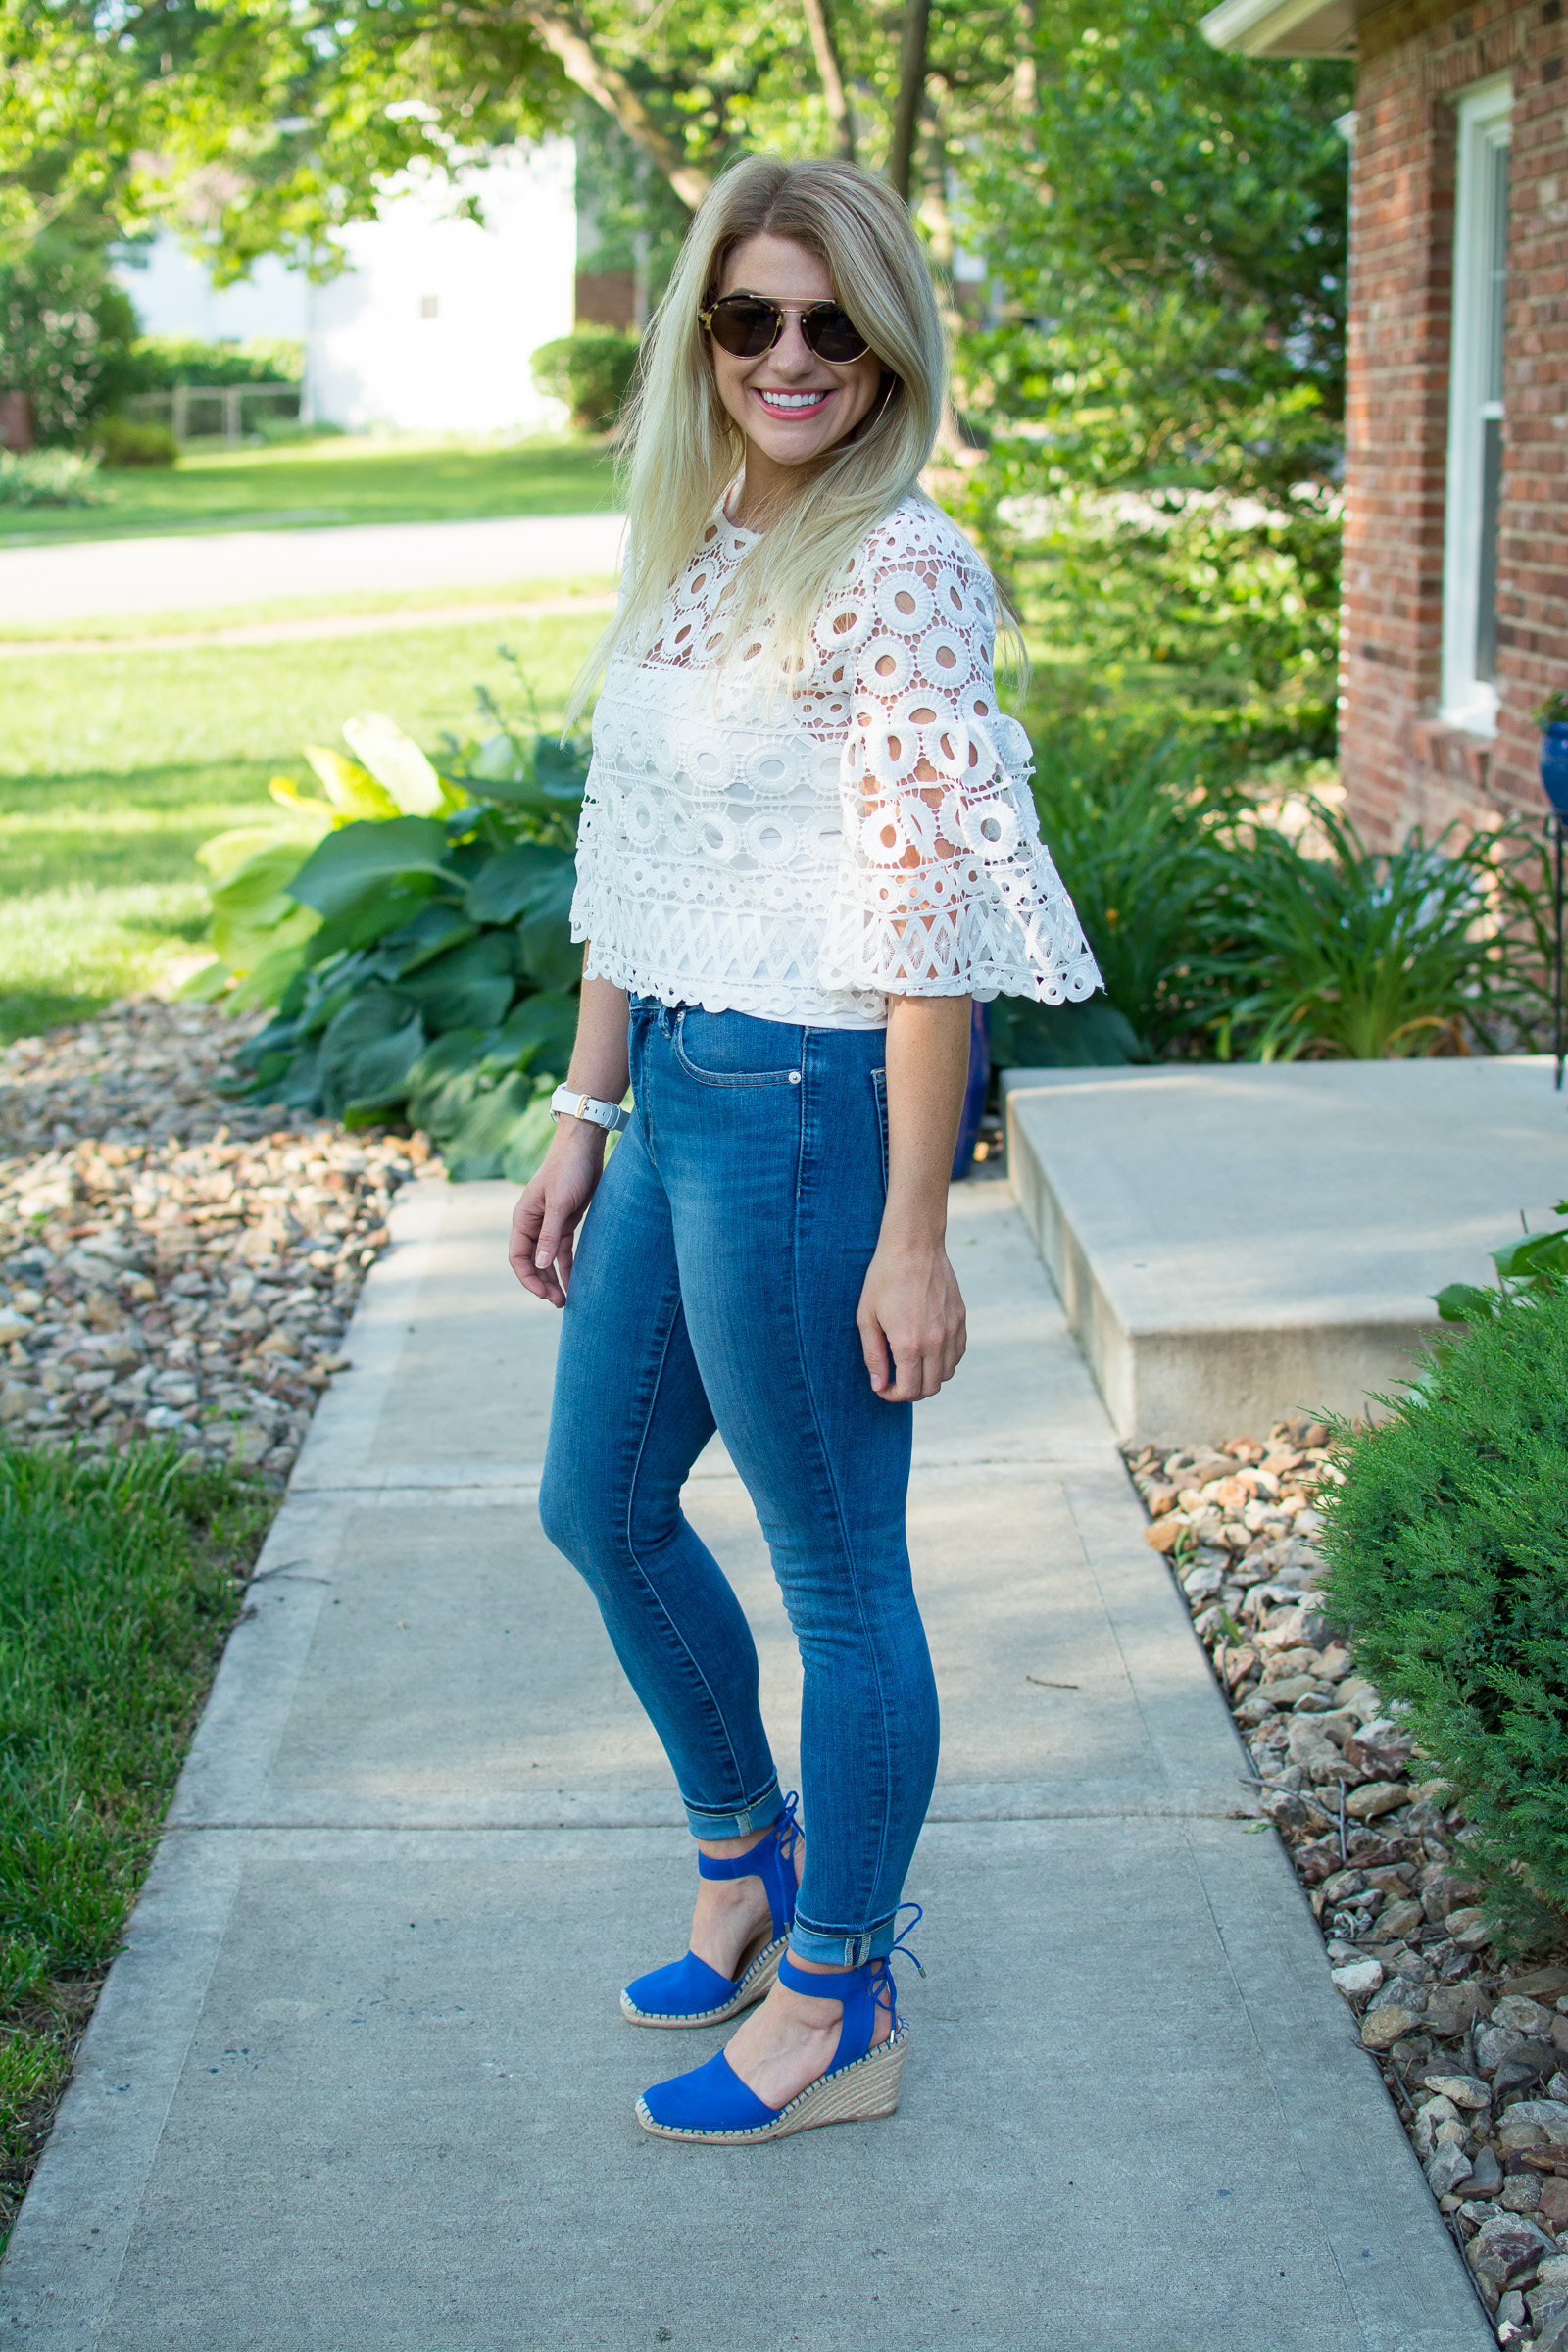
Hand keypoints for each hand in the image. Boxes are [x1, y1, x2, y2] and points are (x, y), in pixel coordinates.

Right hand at [508, 1121, 606, 1307]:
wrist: (584, 1148)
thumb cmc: (567, 1170)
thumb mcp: (558, 1204)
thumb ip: (549, 1235)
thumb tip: (539, 1265)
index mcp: (523, 1219)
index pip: (518, 1257)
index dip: (528, 1278)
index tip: (543, 1294)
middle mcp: (533, 1224)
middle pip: (533, 1262)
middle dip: (543, 1283)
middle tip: (559, 1303)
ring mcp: (550, 1224)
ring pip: (548, 1259)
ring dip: (555, 1279)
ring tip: (566, 1300)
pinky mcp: (567, 1221)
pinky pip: (564, 1250)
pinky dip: (568, 1266)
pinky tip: (576, 1281)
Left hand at [855, 1234, 966, 1401]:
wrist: (914, 1246)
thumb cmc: (884, 1278)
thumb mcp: (867, 1317)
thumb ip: (873, 1355)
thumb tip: (878, 1384)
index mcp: (909, 1344)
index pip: (908, 1390)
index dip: (893, 1395)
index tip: (883, 1387)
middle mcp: (935, 1341)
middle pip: (930, 1388)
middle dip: (911, 1392)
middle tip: (896, 1381)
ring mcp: (952, 1330)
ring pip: (947, 1373)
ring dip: (929, 1377)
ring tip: (911, 1365)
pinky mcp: (961, 1319)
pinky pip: (958, 1353)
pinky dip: (945, 1361)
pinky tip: (928, 1350)